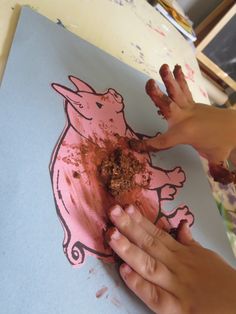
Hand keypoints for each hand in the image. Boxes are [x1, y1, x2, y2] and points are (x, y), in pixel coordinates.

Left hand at [106, 204, 235, 313]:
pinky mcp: (177, 309)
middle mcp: (176, 265)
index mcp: (183, 254)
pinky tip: (124, 271)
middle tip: (113, 212)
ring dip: (129, 249)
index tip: (126, 207)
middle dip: (129, 227)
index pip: (157, 233)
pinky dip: (139, 284)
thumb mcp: (207, 257)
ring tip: (112, 235)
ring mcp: (176, 286)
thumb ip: (190, 242)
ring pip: (148, 264)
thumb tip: (181, 225)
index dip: (140, 221)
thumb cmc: (224, 282)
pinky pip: (155, 295)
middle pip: (150, 243)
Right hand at [130, 64, 235, 183]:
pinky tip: (176, 67)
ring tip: (163, 66)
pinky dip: (179, 79)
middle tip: (148, 83)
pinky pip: (184, 90)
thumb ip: (214, 168)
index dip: (145, 145)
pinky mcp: (192, 103)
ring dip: (169, 80)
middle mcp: (184, 118)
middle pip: (168, 106)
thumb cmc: (222, 143)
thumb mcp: (215, 157)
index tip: (131, 145)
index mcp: (184, 134)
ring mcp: (189, 109)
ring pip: (176, 93)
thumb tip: (221, 180)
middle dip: (157, 95)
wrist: (235, 126)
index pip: (161, 142)